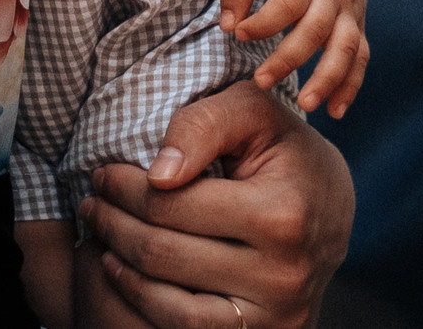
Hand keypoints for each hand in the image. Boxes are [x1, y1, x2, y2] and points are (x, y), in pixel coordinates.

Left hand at [79, 81, 351, 328]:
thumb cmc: (283, 152)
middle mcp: (284, 274)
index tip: (101, 173)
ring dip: (120, 265)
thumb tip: (159, 175)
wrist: (331, 211)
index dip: (124, 187)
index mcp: (283, 214)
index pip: (174, 204)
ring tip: (100, 232)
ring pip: (169, 302)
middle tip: (90, 201)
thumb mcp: (253, 113)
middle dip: (114, 223)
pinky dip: (144, 301)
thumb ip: (204, 125)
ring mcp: (276, 315)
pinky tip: (122, 270)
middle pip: (165, 253)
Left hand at [217, 0, 369, 115]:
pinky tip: (334, 110)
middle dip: (289, 59)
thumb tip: (227, 26)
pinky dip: (351, 85)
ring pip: (345, 47)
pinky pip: (361, 56)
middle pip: (316, 29)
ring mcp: (350, 8)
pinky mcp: (359, 23)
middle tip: (261, 81)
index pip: (288, 1)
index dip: (263, 22)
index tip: (238, 34)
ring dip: (328, 79)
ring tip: (306, 105)